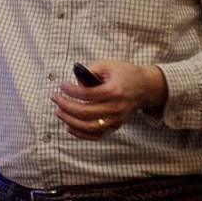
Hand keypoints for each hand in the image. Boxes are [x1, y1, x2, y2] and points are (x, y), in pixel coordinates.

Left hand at [51, 61, 166, 140]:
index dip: (71, 90)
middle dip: (66, 106)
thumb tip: (75, 82)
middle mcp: (117, 108)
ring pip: (90, 128)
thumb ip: (90, 70)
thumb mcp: (108, 65)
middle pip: (86, 113)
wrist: (145, 88)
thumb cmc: (124, 74)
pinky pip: (97, 135)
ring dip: (70, 122)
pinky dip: (81, 134)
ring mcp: (117, 120)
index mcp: (115, 90)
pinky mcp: (116, 127)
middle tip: (55, 98)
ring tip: (58, 112)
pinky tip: (69, 127)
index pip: (87, 94)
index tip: (61, 85)